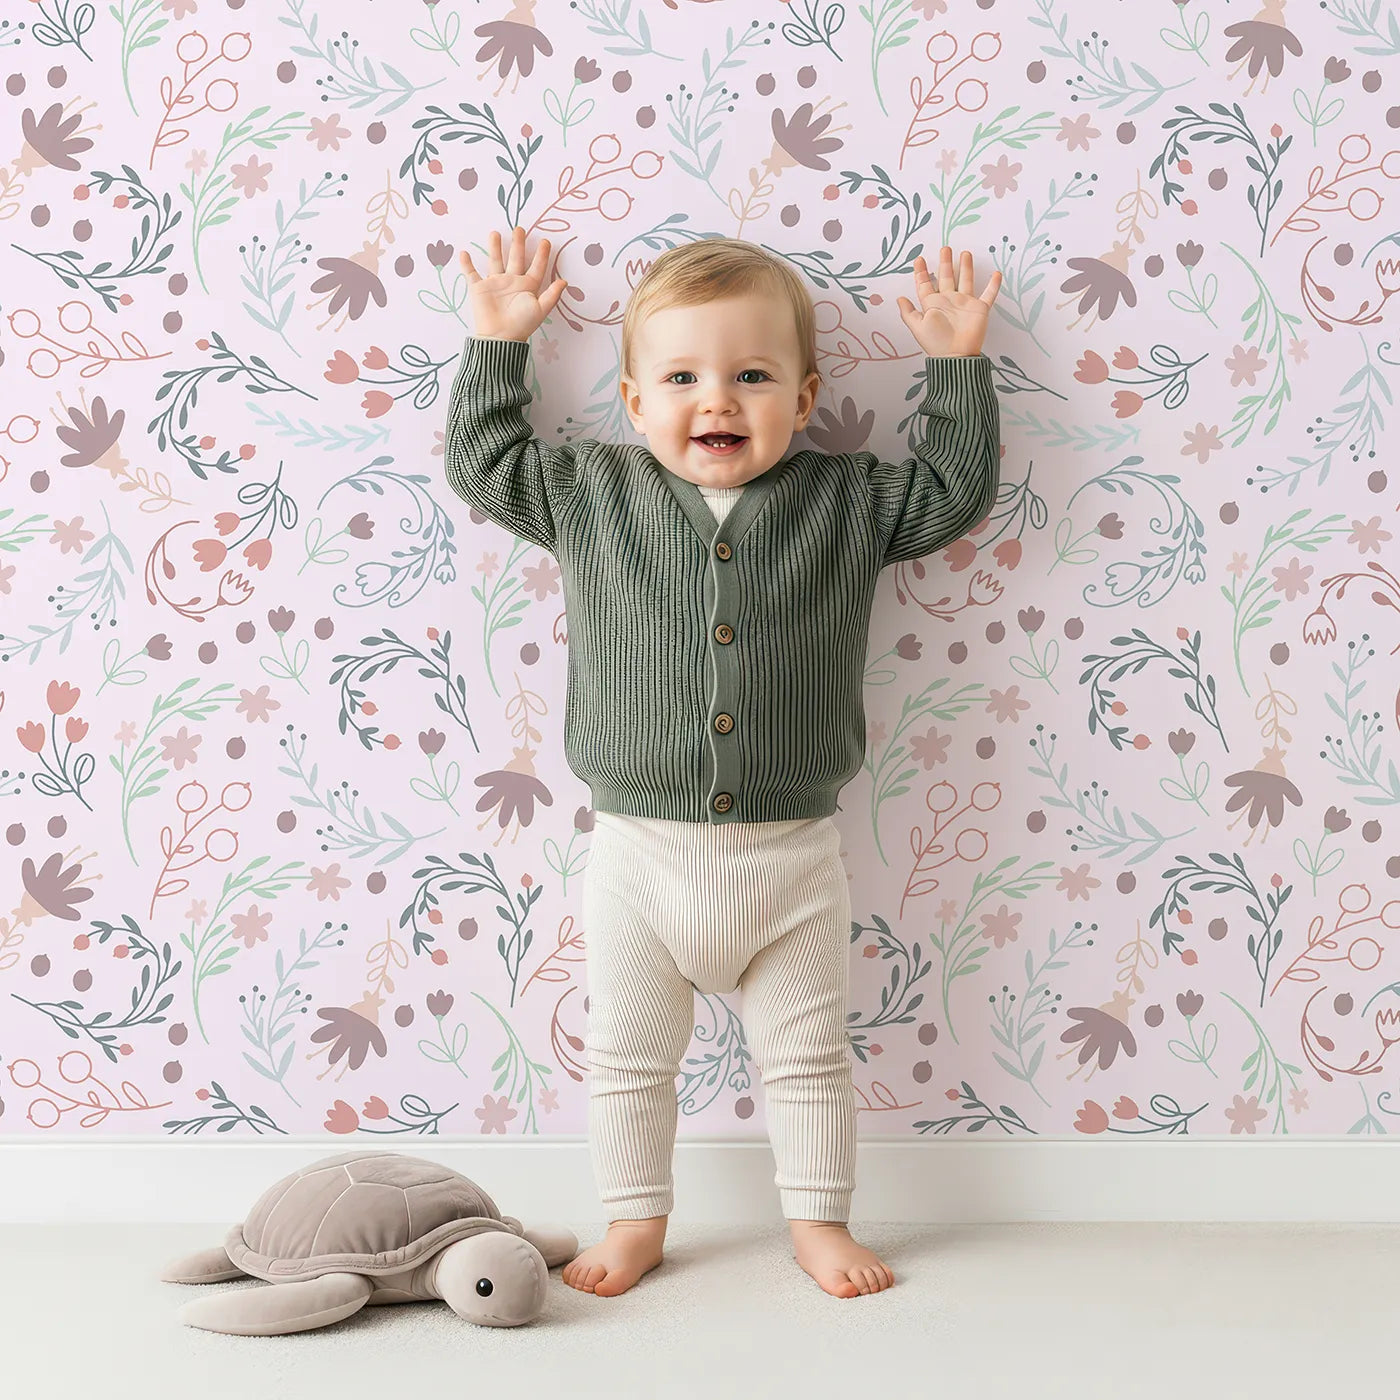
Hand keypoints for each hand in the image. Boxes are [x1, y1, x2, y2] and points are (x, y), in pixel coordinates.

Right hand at [459, 226, 567, 341]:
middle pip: (515, 258)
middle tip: (520, 228)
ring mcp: (495, 284)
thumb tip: (564, 281)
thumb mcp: (540, 309)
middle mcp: (512, 282)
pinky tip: (464, 253)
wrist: (500, 337)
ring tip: (495, 233)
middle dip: (518, 244)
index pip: (536, 267)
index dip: (542, 255)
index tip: (546, 241)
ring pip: (495, 261)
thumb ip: (552, 295)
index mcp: (527, 286)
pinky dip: (466, 264)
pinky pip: (471, 274)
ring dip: (494, 247)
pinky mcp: (479, 289)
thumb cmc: (521, 324)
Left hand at [897, 246, 1001, 357]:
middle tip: (944, 248)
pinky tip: (996, 274)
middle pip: (946, 277)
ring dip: (966, 267)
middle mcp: (949, 301)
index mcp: (933, 304)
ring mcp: (965, 303)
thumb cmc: (936, 343)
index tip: (919, 260)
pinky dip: (993, 285)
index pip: (925, 285)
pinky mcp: (980, 308)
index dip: (921, 273)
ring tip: (965, 253)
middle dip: (945, 263)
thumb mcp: (917, 327)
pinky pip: (989, 294)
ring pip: (966, 280)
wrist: (956, 355)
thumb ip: (908, 313)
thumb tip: (899, 298)